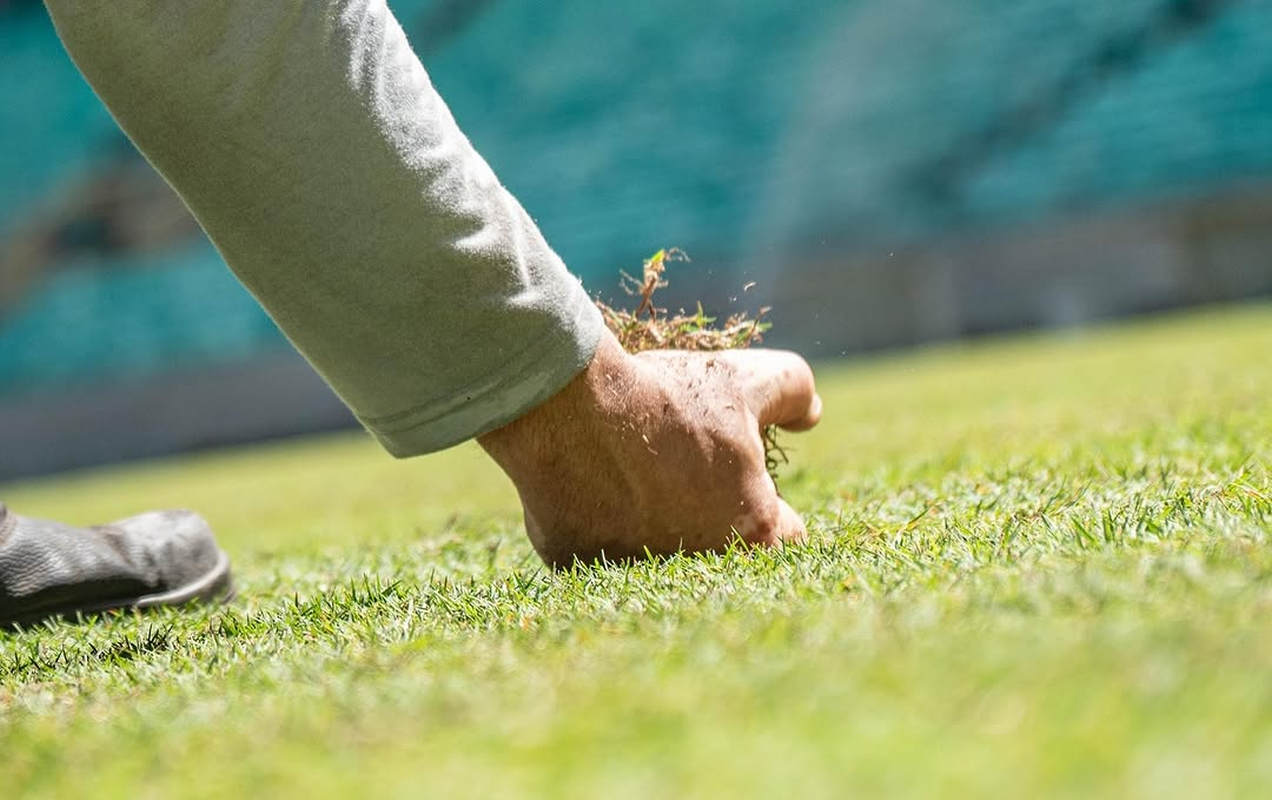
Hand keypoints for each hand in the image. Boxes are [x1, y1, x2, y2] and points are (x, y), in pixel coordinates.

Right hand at [478, 331, 821, 566]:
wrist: (569, 407)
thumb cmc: (668, 398)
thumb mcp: (746, 378)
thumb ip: (793, 390)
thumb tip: (810, 413)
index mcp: (753, 533)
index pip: (785, 533)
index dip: (767, 499)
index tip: (739, 473)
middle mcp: (699, 568)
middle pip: (719, 549)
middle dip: (709, 516)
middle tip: (684, 471)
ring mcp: (633, 572)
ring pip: (657, 551)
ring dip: (654, 522)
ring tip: (634, 472)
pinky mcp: (576, 565)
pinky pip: (596, 547)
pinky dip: (597, 519)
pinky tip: (590, 481)